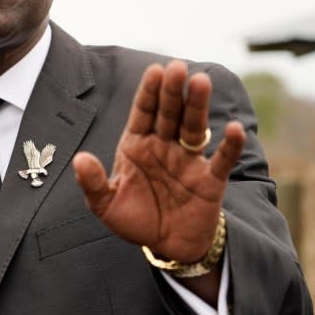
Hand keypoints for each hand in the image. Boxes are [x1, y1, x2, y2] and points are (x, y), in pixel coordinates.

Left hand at [73, 60, 244, 262]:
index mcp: (137, 145)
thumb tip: (80, 160)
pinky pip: (222, 160)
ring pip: (194, 127)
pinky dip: (229, 146)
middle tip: (178, 67)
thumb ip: (93, 182)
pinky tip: (234, 129)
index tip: (155, 71)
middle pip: (169, 113)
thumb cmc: (134, 220)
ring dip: (197, 106)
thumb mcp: (105, 205)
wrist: (166, 246)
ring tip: (201, 82)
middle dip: (172, 91)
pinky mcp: (210, 180)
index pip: (143, 113)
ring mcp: (188, 160)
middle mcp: (164, 146)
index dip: (149, 92)